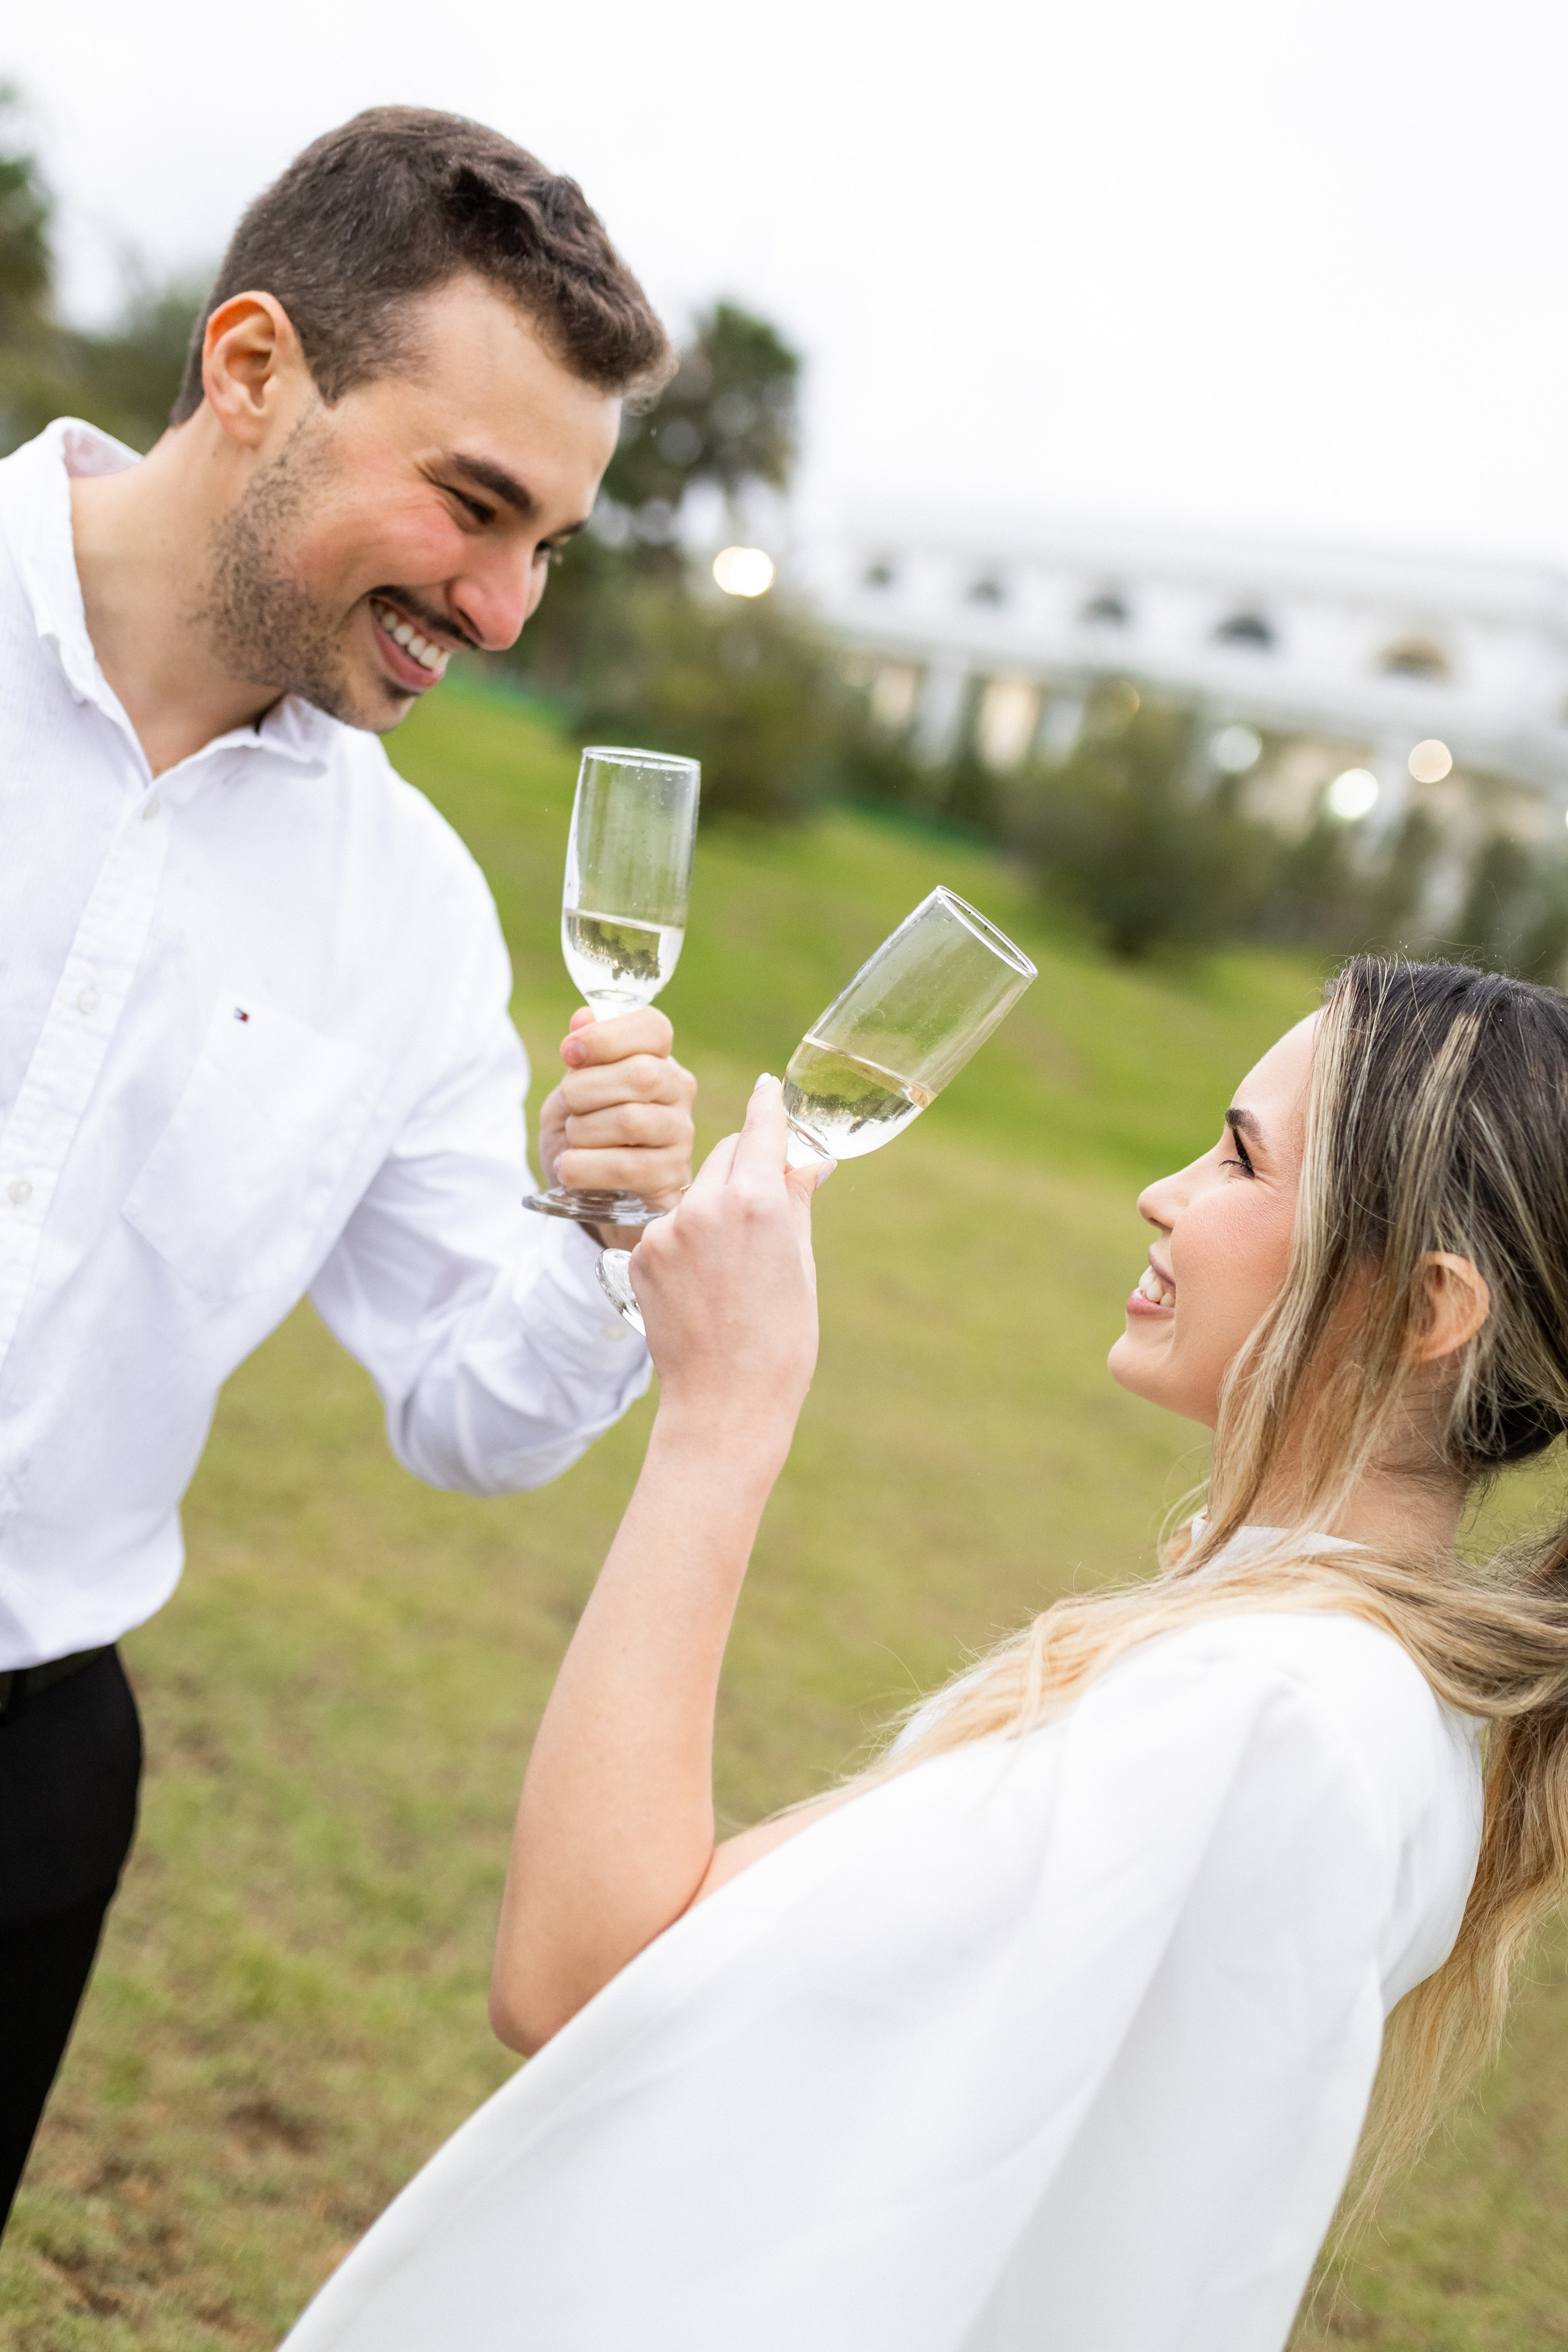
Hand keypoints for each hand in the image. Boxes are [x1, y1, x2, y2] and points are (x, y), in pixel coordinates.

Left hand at [537, 1008, 696, 1233]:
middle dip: (585, 1090)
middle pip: (641, 1075)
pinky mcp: (672, 1179)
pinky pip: (627, 1167)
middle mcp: (678, 1092)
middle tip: (567, 1107)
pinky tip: (569, 1170)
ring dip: (584, 1131)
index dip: (607, 1035)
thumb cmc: (583, 1138)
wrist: (588, 1197)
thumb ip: (581, 1057)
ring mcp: (681, 1136)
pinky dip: (585, 1167)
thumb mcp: (571, 1094)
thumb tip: (583, 1017)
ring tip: (572, 1143)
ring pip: (632, 1121)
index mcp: (657, 1059)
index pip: (653, 1028)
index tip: (569, 1052)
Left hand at [628, 1076, 831, 1441]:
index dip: (768, 1107)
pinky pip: (670, 1225)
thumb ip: (794, 1200)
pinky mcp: (642, 1252)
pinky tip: (704, 1281)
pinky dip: (687, 1238)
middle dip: (746, 1167)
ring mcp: (668, 1228)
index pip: (761, 1128)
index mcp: (757, 1201)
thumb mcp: (800, 1263)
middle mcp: (707, 1204)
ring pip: (696, 1190)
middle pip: (726, 1155)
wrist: (726, 1401)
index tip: (769, 1089)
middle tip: (764, 1207)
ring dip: (714, 1206)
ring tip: (733, 1265)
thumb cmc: (780, 1339)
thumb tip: (807, 1160)